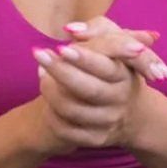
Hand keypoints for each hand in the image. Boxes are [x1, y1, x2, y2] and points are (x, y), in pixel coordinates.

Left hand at [32, 16, 166, 152]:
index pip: (105, 67)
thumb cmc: (113, 67)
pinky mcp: (97, 138)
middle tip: (38, 53)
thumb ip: (99, 29)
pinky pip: (66, 130)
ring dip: (50, 91)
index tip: (61, 48)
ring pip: (72, 110)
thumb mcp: (115, 42)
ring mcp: (109, 121)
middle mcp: (120, 99)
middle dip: (61, 71)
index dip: (84, 59)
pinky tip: (48, 100)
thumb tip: (73, 30)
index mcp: (125, 74)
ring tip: (42, 75)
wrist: (128, 110)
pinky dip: (52, 114)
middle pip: (89, 89)